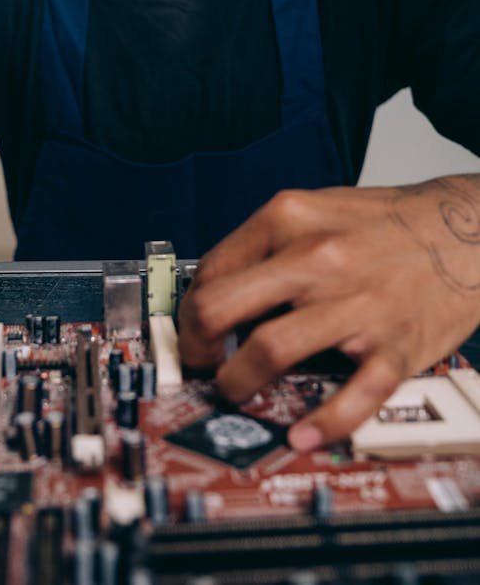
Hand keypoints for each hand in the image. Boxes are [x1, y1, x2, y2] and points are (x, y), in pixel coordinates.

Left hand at [178, 178, 479, 451]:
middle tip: (199, 364)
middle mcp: (317, 258)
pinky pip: (351, 395)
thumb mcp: (317, 207)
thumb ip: (269, 242)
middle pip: (222, 309)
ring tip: (235, 390)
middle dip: (196, 348)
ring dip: (236, 382)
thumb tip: (216, 287)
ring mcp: (356, 303)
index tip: (191, 330)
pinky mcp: (394, 345)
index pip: (211, 271)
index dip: (189, 309)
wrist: (466, 229)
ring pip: (269, 351)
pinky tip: (301, 434)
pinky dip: (320, 422)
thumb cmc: (388, 223)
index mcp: (290, 218)